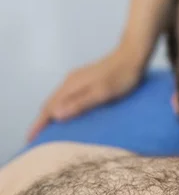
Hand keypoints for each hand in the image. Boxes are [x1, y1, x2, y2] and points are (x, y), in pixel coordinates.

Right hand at [27, 45, 145, 141]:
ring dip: (51, 114)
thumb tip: (55, 115)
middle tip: (38, 140)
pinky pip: (67, 96)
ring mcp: (78, 79)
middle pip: (50, 104)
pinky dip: (62, 107)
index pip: (49, 108)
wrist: (133, 55)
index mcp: (71, 86)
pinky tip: (69, 113)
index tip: (30, 140)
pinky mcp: (86, 79)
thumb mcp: (102, 92)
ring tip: (51, 131)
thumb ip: (80, 103)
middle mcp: (70, 82)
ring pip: (58, 99)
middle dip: (42, 121)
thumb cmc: (121, 76)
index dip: (39, 124)